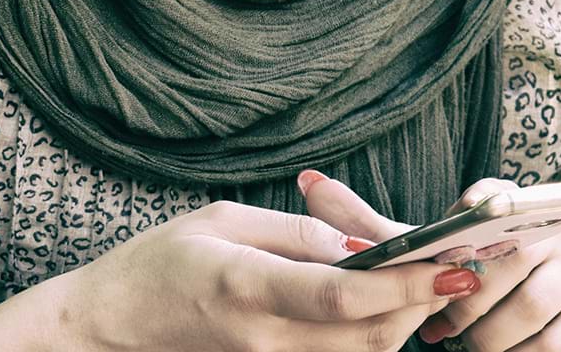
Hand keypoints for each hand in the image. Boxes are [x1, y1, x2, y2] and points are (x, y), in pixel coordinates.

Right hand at [53, 195, 482, 351]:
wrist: (108, 328)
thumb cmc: (159, 263)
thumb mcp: (222, 220)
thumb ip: (296, 231)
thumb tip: (360, 244)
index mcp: (249, 288)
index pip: (345, 297)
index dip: (406, 283)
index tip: (452, 264)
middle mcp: (265, 340)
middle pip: (368, 336)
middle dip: (420, 302)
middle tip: (452, 264)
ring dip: (401, 321)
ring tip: (423, 279)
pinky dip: (369, 337)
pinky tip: (378, 305)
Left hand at [300, 173, 560, 350]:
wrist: (513, 310)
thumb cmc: (450, 275)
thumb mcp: (410, 251)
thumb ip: (361, 224)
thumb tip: (306, 182)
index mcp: (502, 204)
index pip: (488, 200)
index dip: (469, 221)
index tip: (454, 242)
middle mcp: (543, 230)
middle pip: (498, 268)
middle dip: (460, 307)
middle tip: (441, 325)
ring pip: (523, 311)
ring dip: (484, 338)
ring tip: (467, 340)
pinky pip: (553, 345)